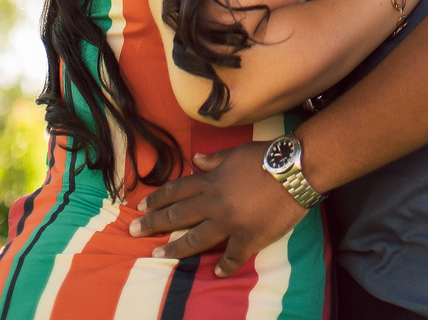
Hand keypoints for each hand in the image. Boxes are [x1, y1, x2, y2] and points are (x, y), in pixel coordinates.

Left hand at [129, 143, 300, 275]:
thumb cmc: (267, 156)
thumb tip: (195, 160)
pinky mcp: (248, 238)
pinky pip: (232, 256)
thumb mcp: (237, 153)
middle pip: (179, 214)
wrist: (294, 169)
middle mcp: (215, 202)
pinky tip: (218, 273)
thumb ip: (215, 160)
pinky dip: (225, 266)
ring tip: (157, 253)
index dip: (158, 199)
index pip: (178, 190)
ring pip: (196, 238)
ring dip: (175, 247)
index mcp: (213, 181)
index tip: (141, 207)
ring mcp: (230, 222)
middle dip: (154, 223)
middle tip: (133, 231)